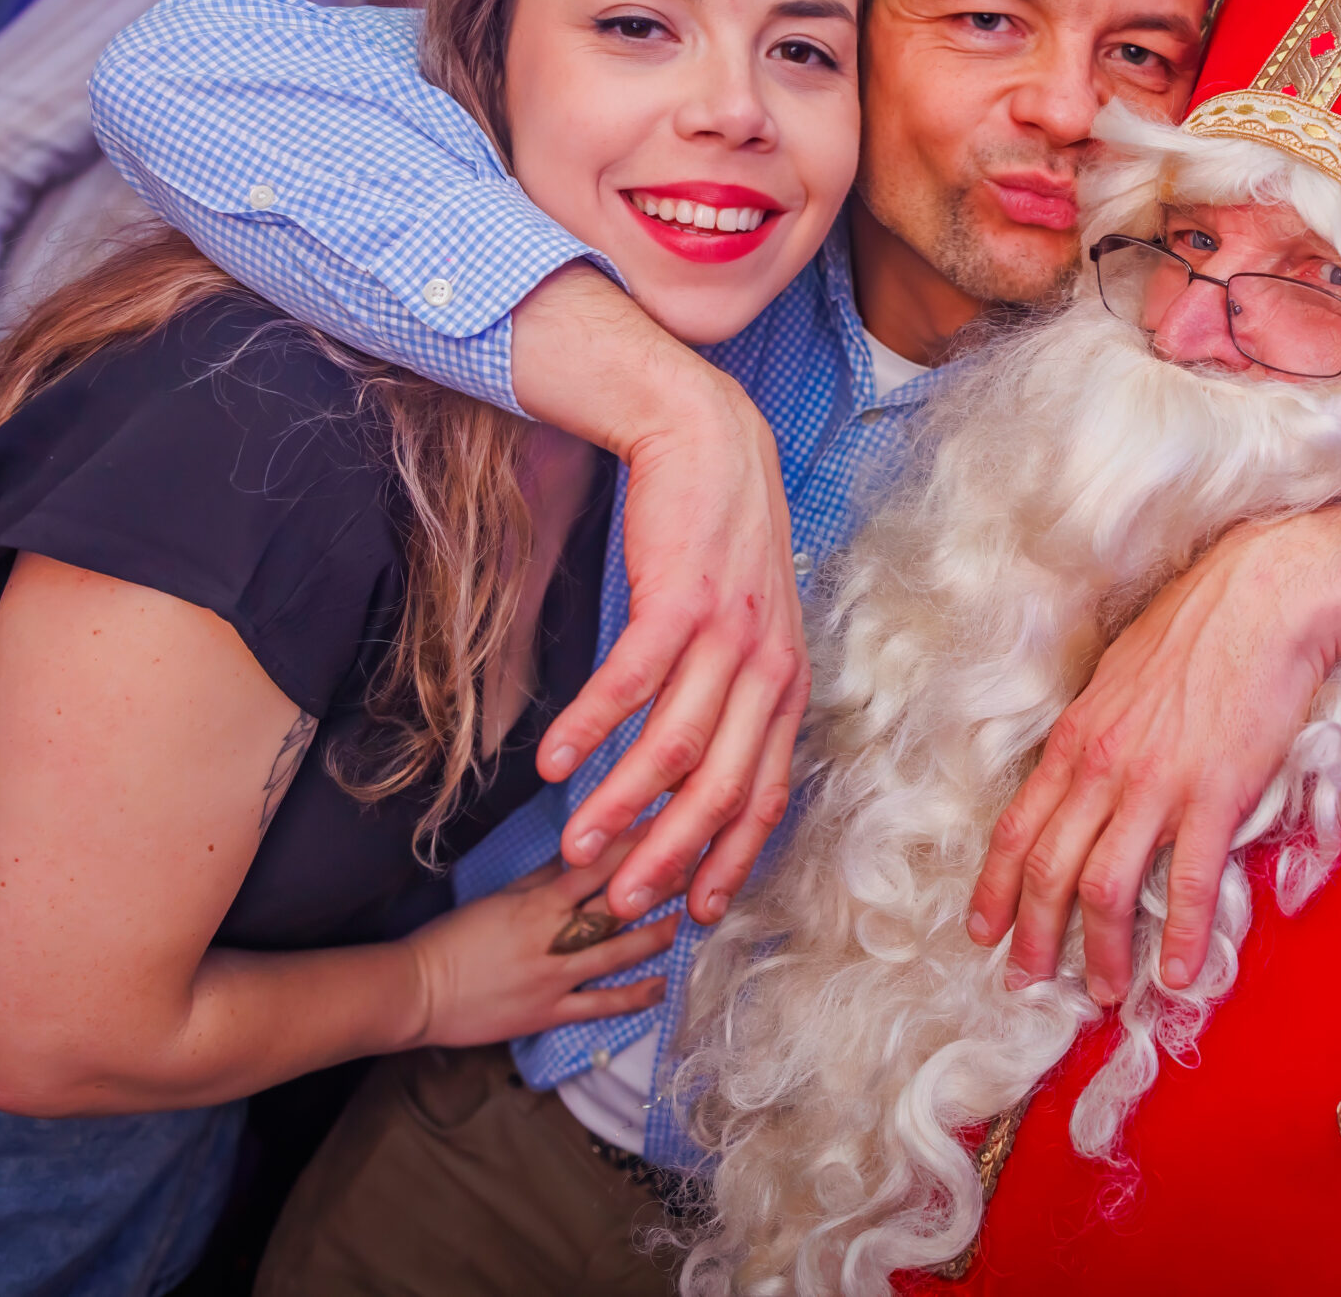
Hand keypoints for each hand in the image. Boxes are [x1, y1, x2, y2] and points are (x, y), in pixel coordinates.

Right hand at [404, 828, 680, 1052]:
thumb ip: (542, 878)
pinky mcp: (549, 1013)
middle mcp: (552, 939)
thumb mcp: (498, 897)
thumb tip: (580, 850)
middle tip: (694, 865)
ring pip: (615, 954)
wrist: (417, 990)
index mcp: (537, 904)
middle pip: (614, 908)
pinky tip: (662, 986)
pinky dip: (632, 998)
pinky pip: (599, 1005)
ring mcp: (554, 979)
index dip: (633, 846)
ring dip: (654, 935)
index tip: (666, 825)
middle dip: (656, 885)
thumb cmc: (451, 940)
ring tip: (688, 917)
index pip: (594, 868)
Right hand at [511, 266, 807, 931]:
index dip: (730, 856)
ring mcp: (730, 631)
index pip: (766, 791)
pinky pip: (633, 680)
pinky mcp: (683, 596)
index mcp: (786, 679)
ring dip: (622, 803)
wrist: (703, 431)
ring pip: (676, 744)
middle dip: (672, 854)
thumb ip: (727, 690)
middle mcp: (768, 664)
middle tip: (623, 900)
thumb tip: (689, 763)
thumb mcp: (740, 619)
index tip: (694, 909)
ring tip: (577, 846)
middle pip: (722, 785)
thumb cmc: (710, 532)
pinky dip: (593, 727)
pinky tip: (553, 762)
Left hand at [968, 504, 1340, 1003]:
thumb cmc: (1196, 628)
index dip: (993, 889)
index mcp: (1073, 738)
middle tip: (1025, 982)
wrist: (1265, 596)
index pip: (1015, 829)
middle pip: (1047, 870)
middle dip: (1030, 936)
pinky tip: (1177, 976)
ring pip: (1105, 887)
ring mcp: (1156, 784)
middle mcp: (1101, 767)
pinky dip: (1179, 936)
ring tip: (1099, 992)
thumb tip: (1086, 772)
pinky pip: (1188, 882)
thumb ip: (1096, 733)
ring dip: (1099, 950)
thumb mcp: (1118, 677)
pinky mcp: (1214, 795)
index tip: (982, 931)